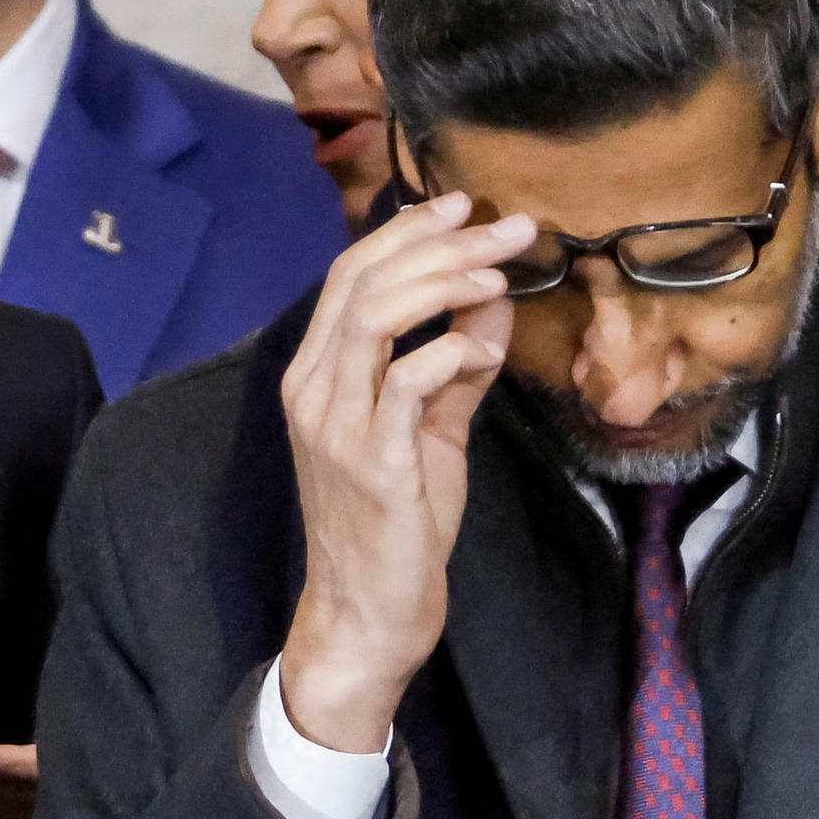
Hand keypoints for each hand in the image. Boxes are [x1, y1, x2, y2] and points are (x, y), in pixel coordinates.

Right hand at [275, 190, 530, 758]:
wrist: (369, 610)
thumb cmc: (397, 523)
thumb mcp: (432, 430)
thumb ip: (458, 367)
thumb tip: (493, 306)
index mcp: (317, 373)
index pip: (352, 274)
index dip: (409, 231)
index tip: (466, 207)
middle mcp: (313, 389)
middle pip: (364, 280)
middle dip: (440, 243)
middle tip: (505, 227)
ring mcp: (336, 424)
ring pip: (374, 316)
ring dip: (443, 283)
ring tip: (499, 275)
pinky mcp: (372, 461)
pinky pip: (407, 381)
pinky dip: (450, 352)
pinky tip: (487, 350)